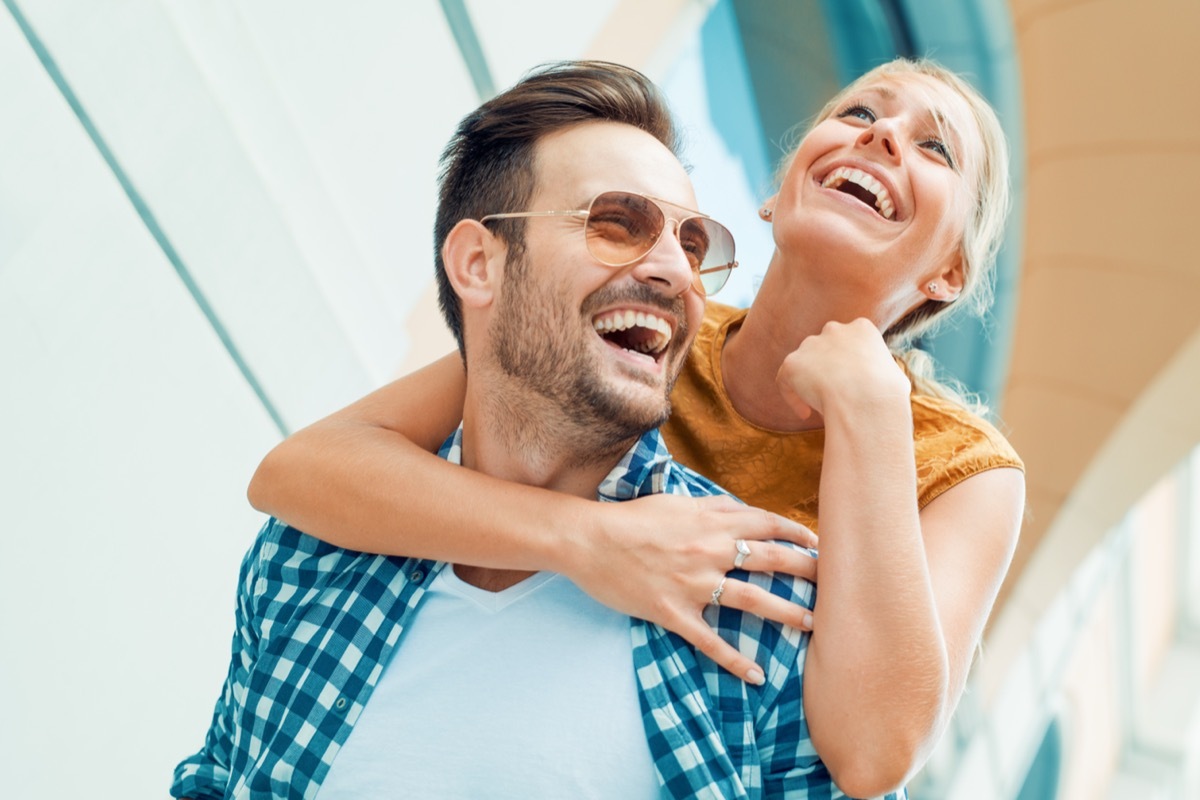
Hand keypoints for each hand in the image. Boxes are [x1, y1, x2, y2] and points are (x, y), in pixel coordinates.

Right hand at [568, 493, 817, 684]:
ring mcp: (694, 585)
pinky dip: (734, 661)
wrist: (590, 541)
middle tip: (834, 582)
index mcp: (711, 523)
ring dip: (787, 612)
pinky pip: (711, 641)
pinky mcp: (675, 613)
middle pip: (770, 560)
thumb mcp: (677, 502)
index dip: (796, 532)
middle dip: (807, 570)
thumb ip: (714, 507)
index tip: (818, 541)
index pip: (766, 524)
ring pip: (752, 600)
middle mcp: (710, 552)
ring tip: (812, 623)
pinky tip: (756, 676)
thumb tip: (744, 511)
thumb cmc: (632, 518)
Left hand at [775, 318, 910, 420]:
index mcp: (862, 328)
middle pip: (824, 349)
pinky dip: (792, 397)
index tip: (850, 383)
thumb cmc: (887, 394)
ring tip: (819, 407)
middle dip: (825, 369)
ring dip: (808, 383)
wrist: (866, 401)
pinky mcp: (793, 363)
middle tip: (831, 394)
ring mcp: (811, 344)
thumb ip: (881, 372)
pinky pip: (786, 380)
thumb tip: (884, 383)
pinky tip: (805, 414)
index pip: (849, 342)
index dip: (848, 364)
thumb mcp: (895, 377)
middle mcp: (834, 330)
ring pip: (804, 364)